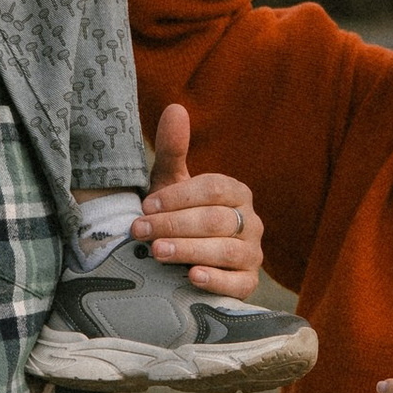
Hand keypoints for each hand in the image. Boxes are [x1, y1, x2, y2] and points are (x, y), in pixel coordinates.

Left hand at [135, 101, 266, 290]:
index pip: (214, 189)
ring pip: (226, 250)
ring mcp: (252, 254)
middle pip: (216, 220)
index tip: (146, 205)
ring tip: (157, 253)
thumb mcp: (169, 185)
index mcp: (235, 193)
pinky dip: (216, 280)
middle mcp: (250, 221)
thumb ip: (173, 150)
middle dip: (175, 225)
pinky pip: (237, 283)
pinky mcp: (247, 284)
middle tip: (140, 231)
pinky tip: (192, 277)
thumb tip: (175, 108)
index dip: (179, 197)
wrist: (179, 263)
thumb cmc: (175, 218)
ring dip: (189, 250)